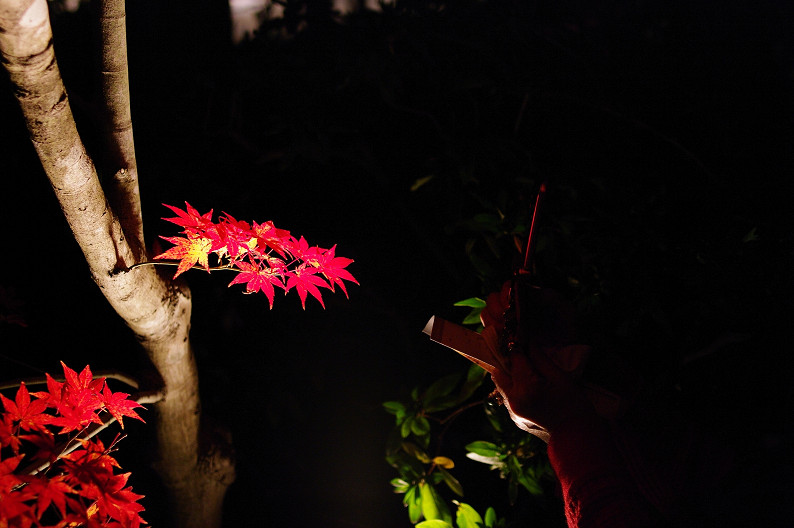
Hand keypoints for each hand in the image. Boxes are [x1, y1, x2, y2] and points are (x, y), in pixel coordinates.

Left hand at [482, 283, 596, 435]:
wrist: (578, 438)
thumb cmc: (576, 407)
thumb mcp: (561, 378)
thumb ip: (540, 358)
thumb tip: (528, 341)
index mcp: (527, 388)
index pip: (514, 359)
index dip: (515, 344)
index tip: (516, 334)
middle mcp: (513, 400)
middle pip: (498, 371)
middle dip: (506, 358)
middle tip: (517, 349)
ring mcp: (512, 410)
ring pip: (499, 383)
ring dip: (507, 371)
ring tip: (522, 364)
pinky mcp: (514, 416)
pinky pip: (507, 394)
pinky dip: (512, 384)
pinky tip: (526, 380)